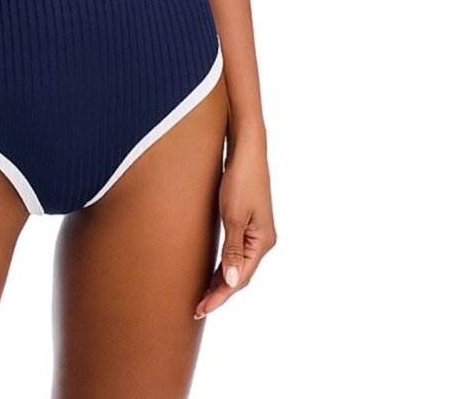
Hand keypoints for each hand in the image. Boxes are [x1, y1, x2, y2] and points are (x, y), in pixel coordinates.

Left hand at [194, 140, 275, 318]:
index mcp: (262, 242)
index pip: (240, 279)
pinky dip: (223, 264)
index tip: (201, 309)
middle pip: (240, 275)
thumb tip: (232, 280)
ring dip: (220, 280)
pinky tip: (212, 270)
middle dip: (219, 292)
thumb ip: (233, 249)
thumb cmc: (239, 178)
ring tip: (201, 296)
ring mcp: (256, 231)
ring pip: (237, 265)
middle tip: (196, 309)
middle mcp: (262, 240)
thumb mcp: (233, 214)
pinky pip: (235, 252)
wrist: (245, 149)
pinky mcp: (247, 222)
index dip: (220, 296)